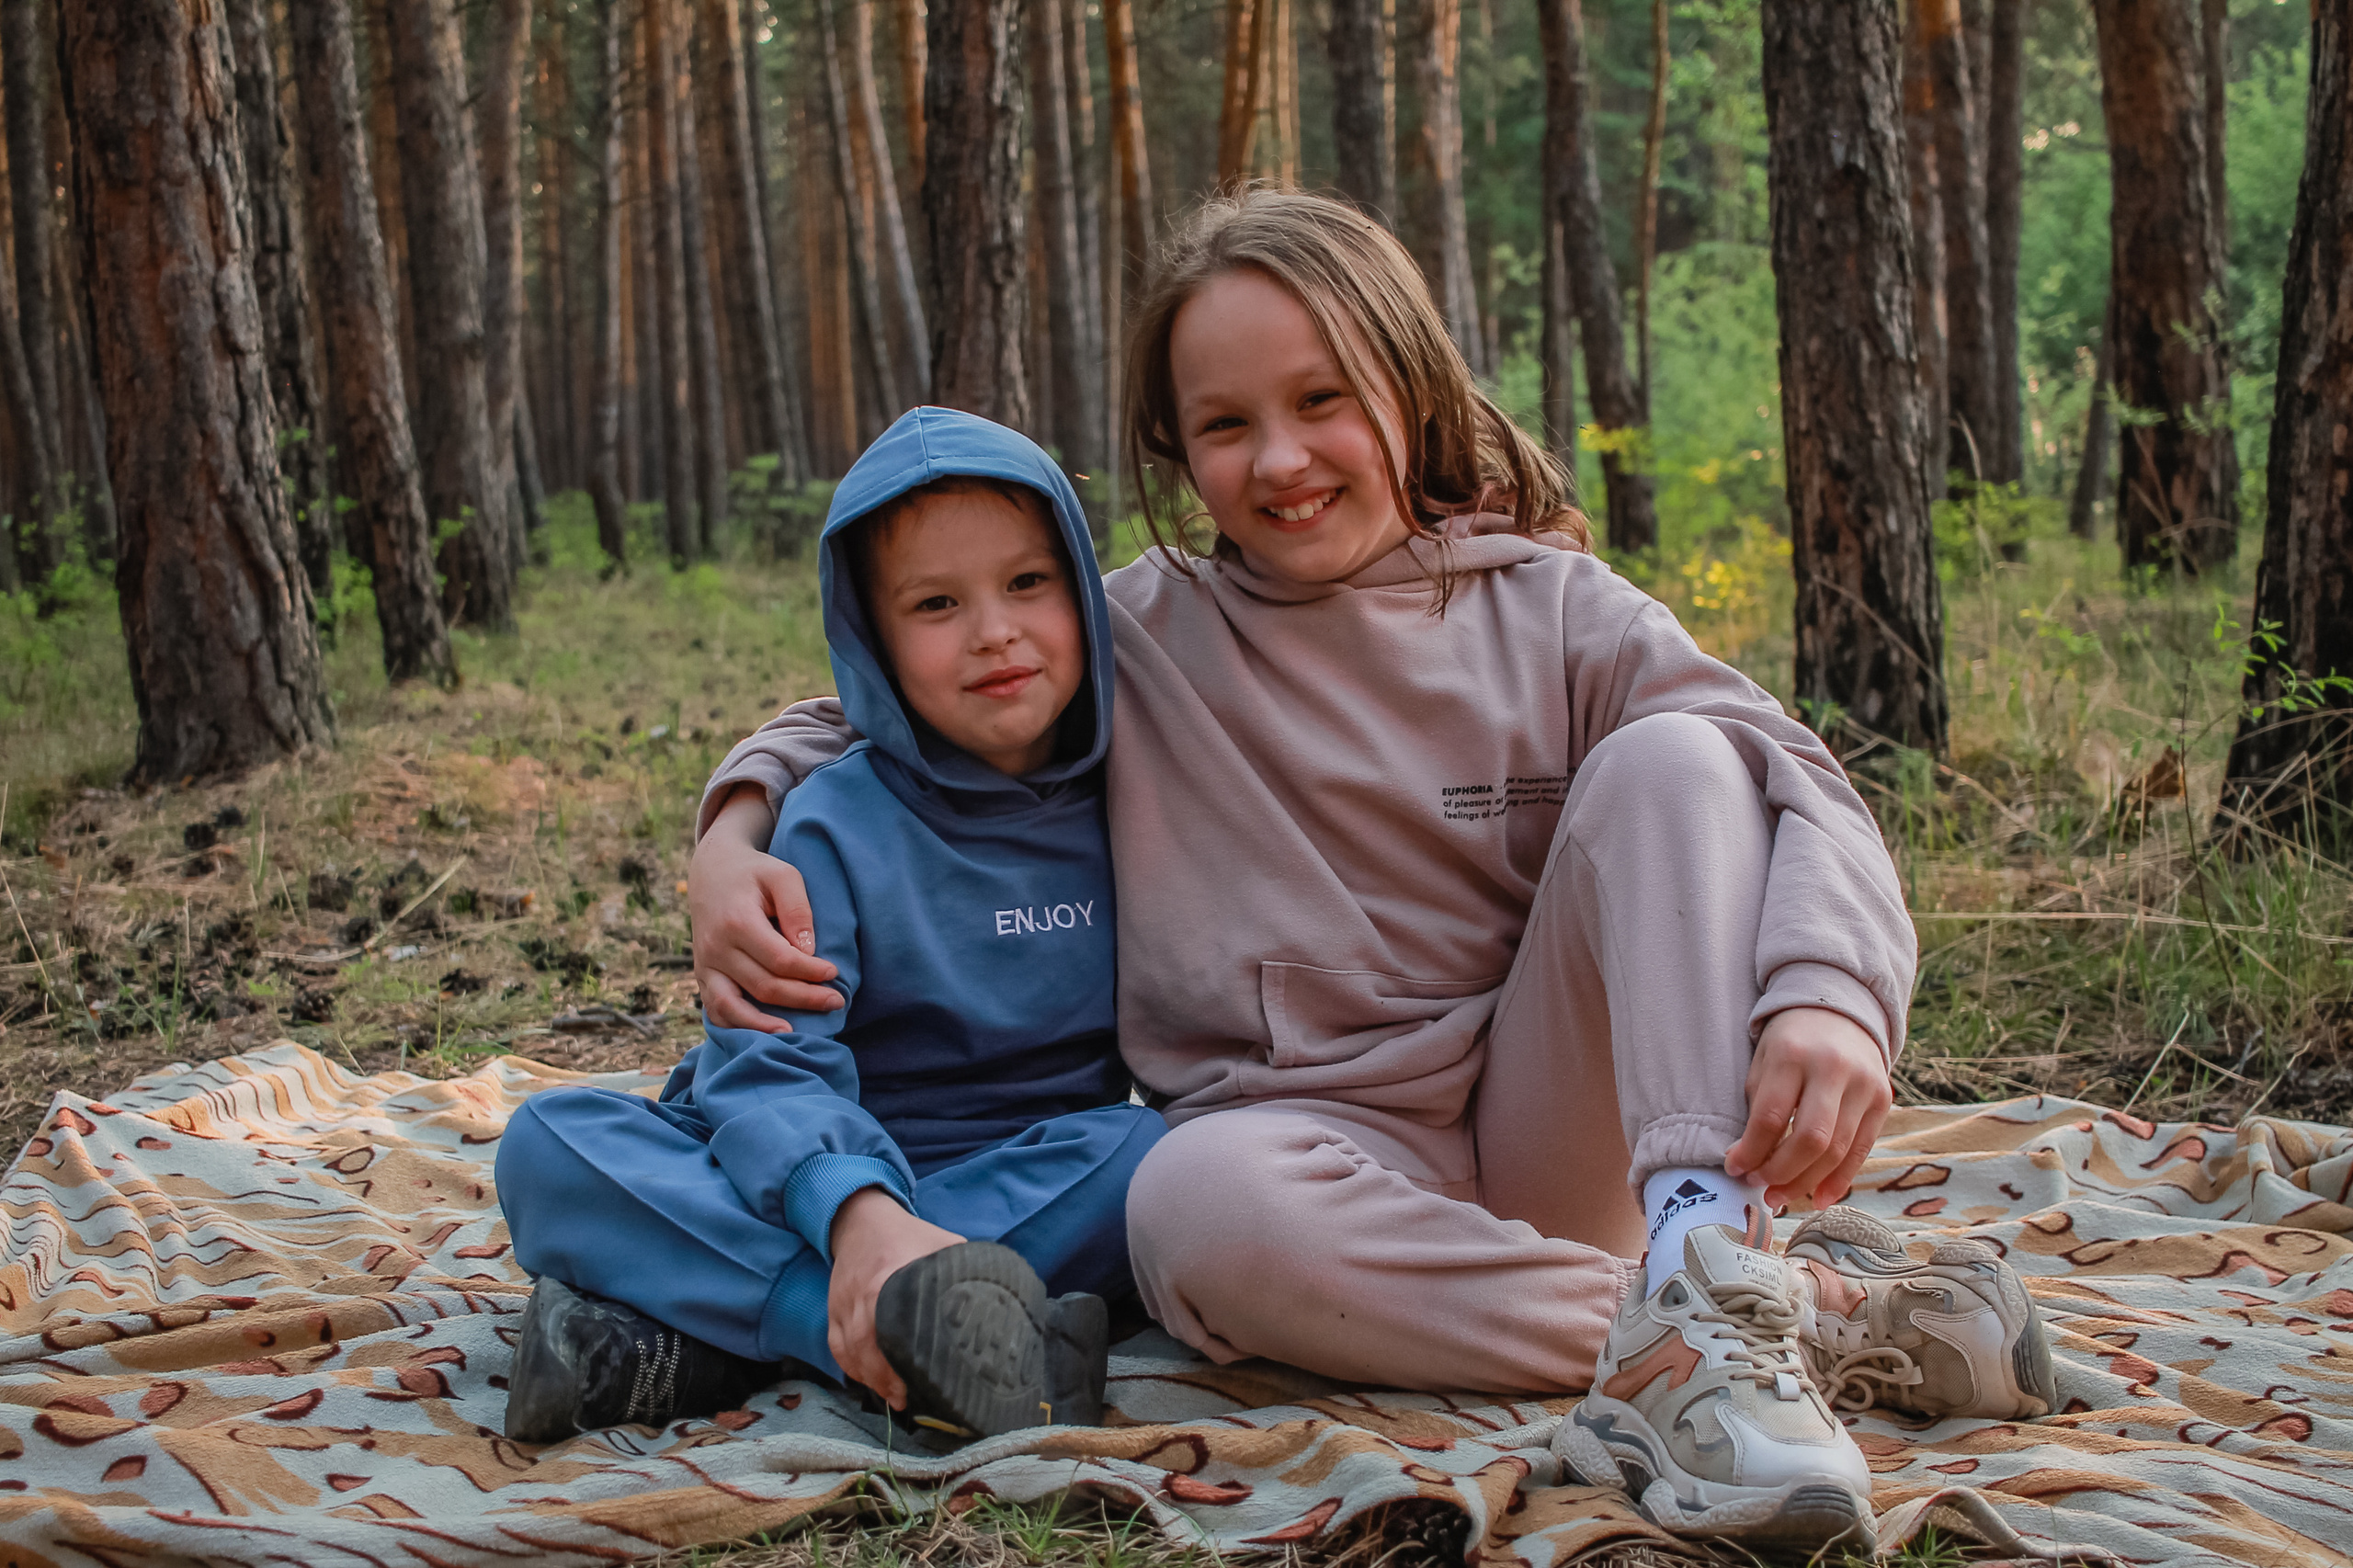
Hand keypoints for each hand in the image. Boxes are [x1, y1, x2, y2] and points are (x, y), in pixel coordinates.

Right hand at [690, 784, 844, 1026]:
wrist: (712, 871)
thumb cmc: (755, 872)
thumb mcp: (782, 875)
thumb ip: (797, 909)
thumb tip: (808, 952)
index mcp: (737, 921)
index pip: (779, 959)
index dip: (809, 971)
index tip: (834, 973)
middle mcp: (715, 948)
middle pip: (763, 986)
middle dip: (803, 998)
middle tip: (836, 1002)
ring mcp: (705, 965)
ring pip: (733, 1007)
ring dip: (764, 1026)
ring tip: (794, 1035)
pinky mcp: (702, 975)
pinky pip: (715, 1010)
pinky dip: (736, 1026)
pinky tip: (762, 1034)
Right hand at [826, 1188, 964, 1407]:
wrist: (862, 1220)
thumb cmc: (908, 1235)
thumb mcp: (940, 1243)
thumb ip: (961, 1268)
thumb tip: (994, 1297)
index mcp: (889, 1279)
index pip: (892, 1328)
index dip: (902, 1358)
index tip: (919, 1379)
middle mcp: (861, 1297)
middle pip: (868, 1347)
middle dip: (885, 1379)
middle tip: (907, 1399)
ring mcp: (843, 1304)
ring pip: (850, 1351)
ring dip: (869, 1379)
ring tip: (891, 1397)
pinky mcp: (833, 1309)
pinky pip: (837, 1346)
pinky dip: (850, 1368)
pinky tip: (867, 1381)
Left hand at [1723, 1007, 1891, 1212]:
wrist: (1838, 1010)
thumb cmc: (1789, 1042)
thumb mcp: (1764, 1060)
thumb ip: (1758, 1107)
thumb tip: (1747, 1162)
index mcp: (1791, 1054)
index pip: (1770, 1116)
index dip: (1751, 1150)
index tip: (1734, 1168)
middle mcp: (1832, 1069)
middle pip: (1810, 1138)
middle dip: (1781, 1173)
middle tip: (1760, 1188)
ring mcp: (1863, 1085)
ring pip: (1837, 1150)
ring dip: (1806, 1182)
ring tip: (1780, 1197)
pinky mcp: (1883, 1099)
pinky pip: (1862, 1150)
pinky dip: (1840, 1180)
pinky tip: (1820, 1198)